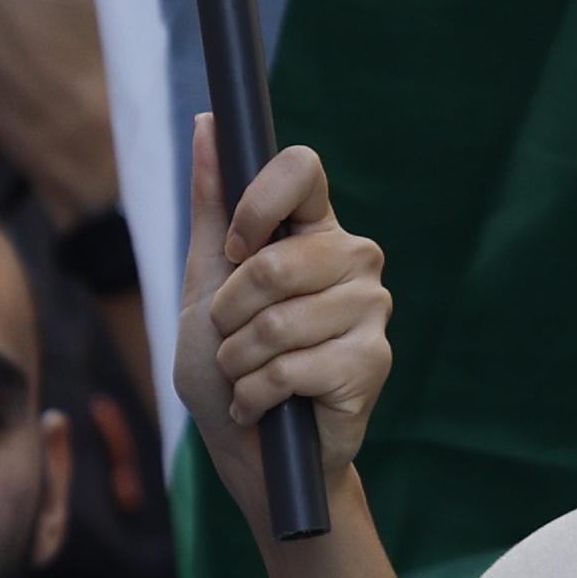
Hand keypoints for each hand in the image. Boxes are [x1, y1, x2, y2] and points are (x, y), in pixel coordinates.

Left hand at [171, 115, 389, 503]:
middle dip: (227, 313)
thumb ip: (212, 207)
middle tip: (231, 340)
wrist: (252, 455)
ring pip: (277, 320)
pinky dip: (255, 394)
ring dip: (238, 361)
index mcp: (314, 229)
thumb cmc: (224, 365)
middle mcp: (353, 259)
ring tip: (248, 377)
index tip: (232, 249)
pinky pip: (291, 367)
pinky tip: (264, 405)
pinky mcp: (372, 362)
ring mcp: (370, 310)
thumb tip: (207, 122)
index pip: (301, 169)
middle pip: (275, 260)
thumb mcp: (204, 281)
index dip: (255, 204)